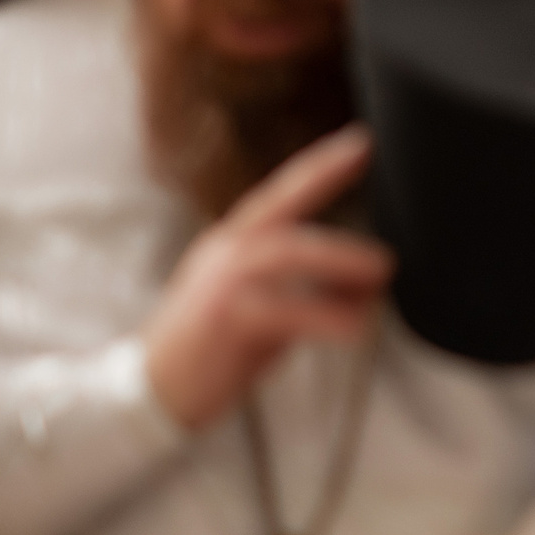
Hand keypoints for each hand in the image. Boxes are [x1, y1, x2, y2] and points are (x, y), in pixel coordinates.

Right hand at [145, 126, 393, 430]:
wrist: (151, 391)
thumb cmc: (210, 350)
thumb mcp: (257, 306)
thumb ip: (300, 288)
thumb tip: (365, 289)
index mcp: (231, 245)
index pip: (279, 194)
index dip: (320, 166)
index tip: (361, 142)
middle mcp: (224, 254)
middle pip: (281, 212)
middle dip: (333, 202)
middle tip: (383, 226)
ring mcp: (220, 284)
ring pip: (285, 252)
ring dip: (340, 259)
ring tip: (381, 272)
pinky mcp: (224, 321)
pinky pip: (285, 310)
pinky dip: (327, 316)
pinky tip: (356, 328)